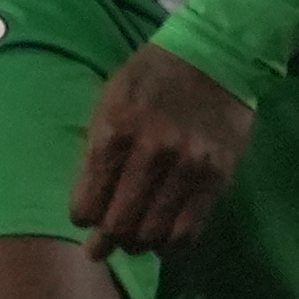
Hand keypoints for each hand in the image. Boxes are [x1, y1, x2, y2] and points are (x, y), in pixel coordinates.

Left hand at [69, 44, 255, 255]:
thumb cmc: (152, 74)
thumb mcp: (110, 98)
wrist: (216, 54)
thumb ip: (96, 146)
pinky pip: (189, 230)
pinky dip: (171, 244)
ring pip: (153, 233)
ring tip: (134, 240)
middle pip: (118, 224)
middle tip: (103, 245)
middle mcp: (149, 153)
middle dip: (106, 241)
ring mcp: (186, 167)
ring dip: (138, 244)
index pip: (87, 202)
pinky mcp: (216, 178)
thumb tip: (88, 196)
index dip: (82, 217)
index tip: (85, 218)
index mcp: (114, 131)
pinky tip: (163, 238)